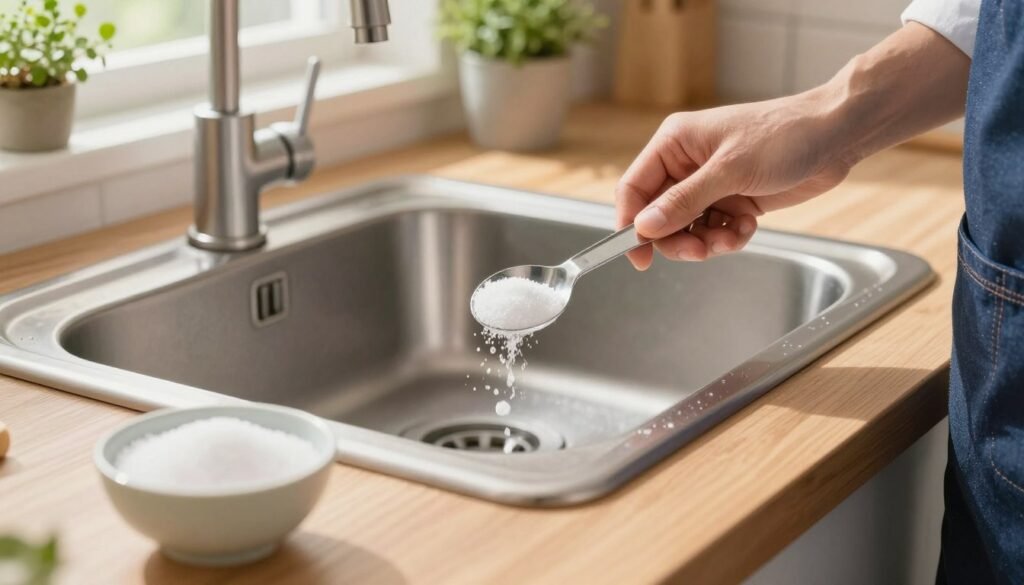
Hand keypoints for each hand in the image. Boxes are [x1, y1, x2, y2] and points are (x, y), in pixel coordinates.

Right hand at [615, 91, 853, 269]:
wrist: (835, 136)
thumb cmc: (783, 136)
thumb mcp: (729, 171)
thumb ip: (684, 201)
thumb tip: (644, 227)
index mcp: (674, 144)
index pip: (634, 189)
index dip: (631, 224)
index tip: (639, 257)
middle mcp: (686, 165)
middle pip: (659, 217)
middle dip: (679, 239)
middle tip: (701, 252)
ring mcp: (710, 184)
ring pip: (687, 229)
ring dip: (708, 241)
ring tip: (733, 235)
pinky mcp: (732, 199)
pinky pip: (714, 230)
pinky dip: (728, 236)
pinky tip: (748, 226)